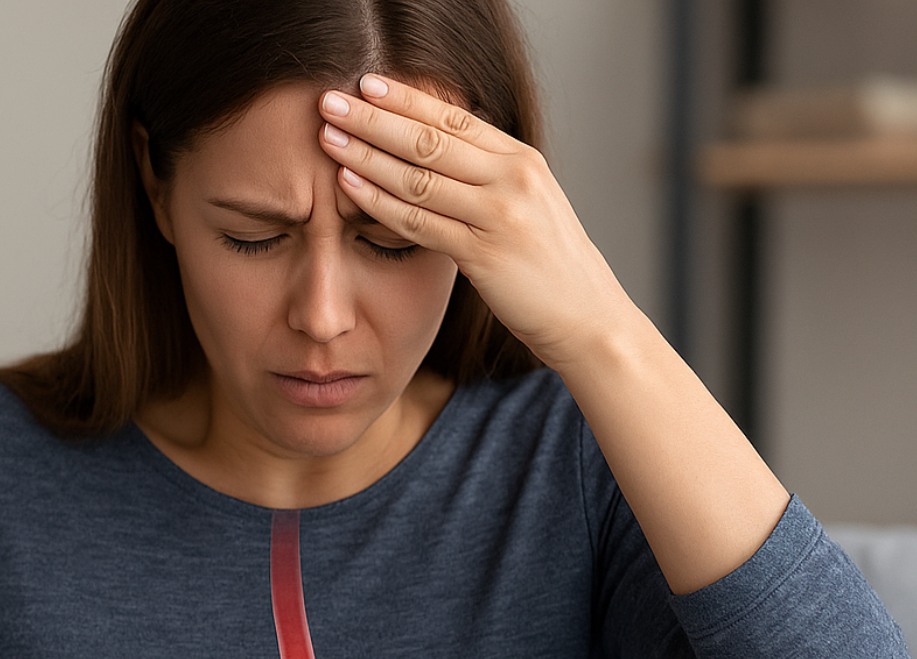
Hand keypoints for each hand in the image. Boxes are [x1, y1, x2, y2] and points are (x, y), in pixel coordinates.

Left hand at [316, 73, 640, 367]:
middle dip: (375, 118)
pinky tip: (350, 186)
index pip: (455, 117)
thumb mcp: (528, 204)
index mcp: (522, 160)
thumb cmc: (550, 264)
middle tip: (330, 101)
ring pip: (419, 177)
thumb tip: (438, 151)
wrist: (587, 316)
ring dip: (368, 155)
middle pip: (431, 138)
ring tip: (329, 139)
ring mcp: (500, 216)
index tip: (367, 84)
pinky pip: (420, 222)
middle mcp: (513, 179)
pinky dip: (380, 202)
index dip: (406, 98)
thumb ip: (488, 176)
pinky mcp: (485, 255)